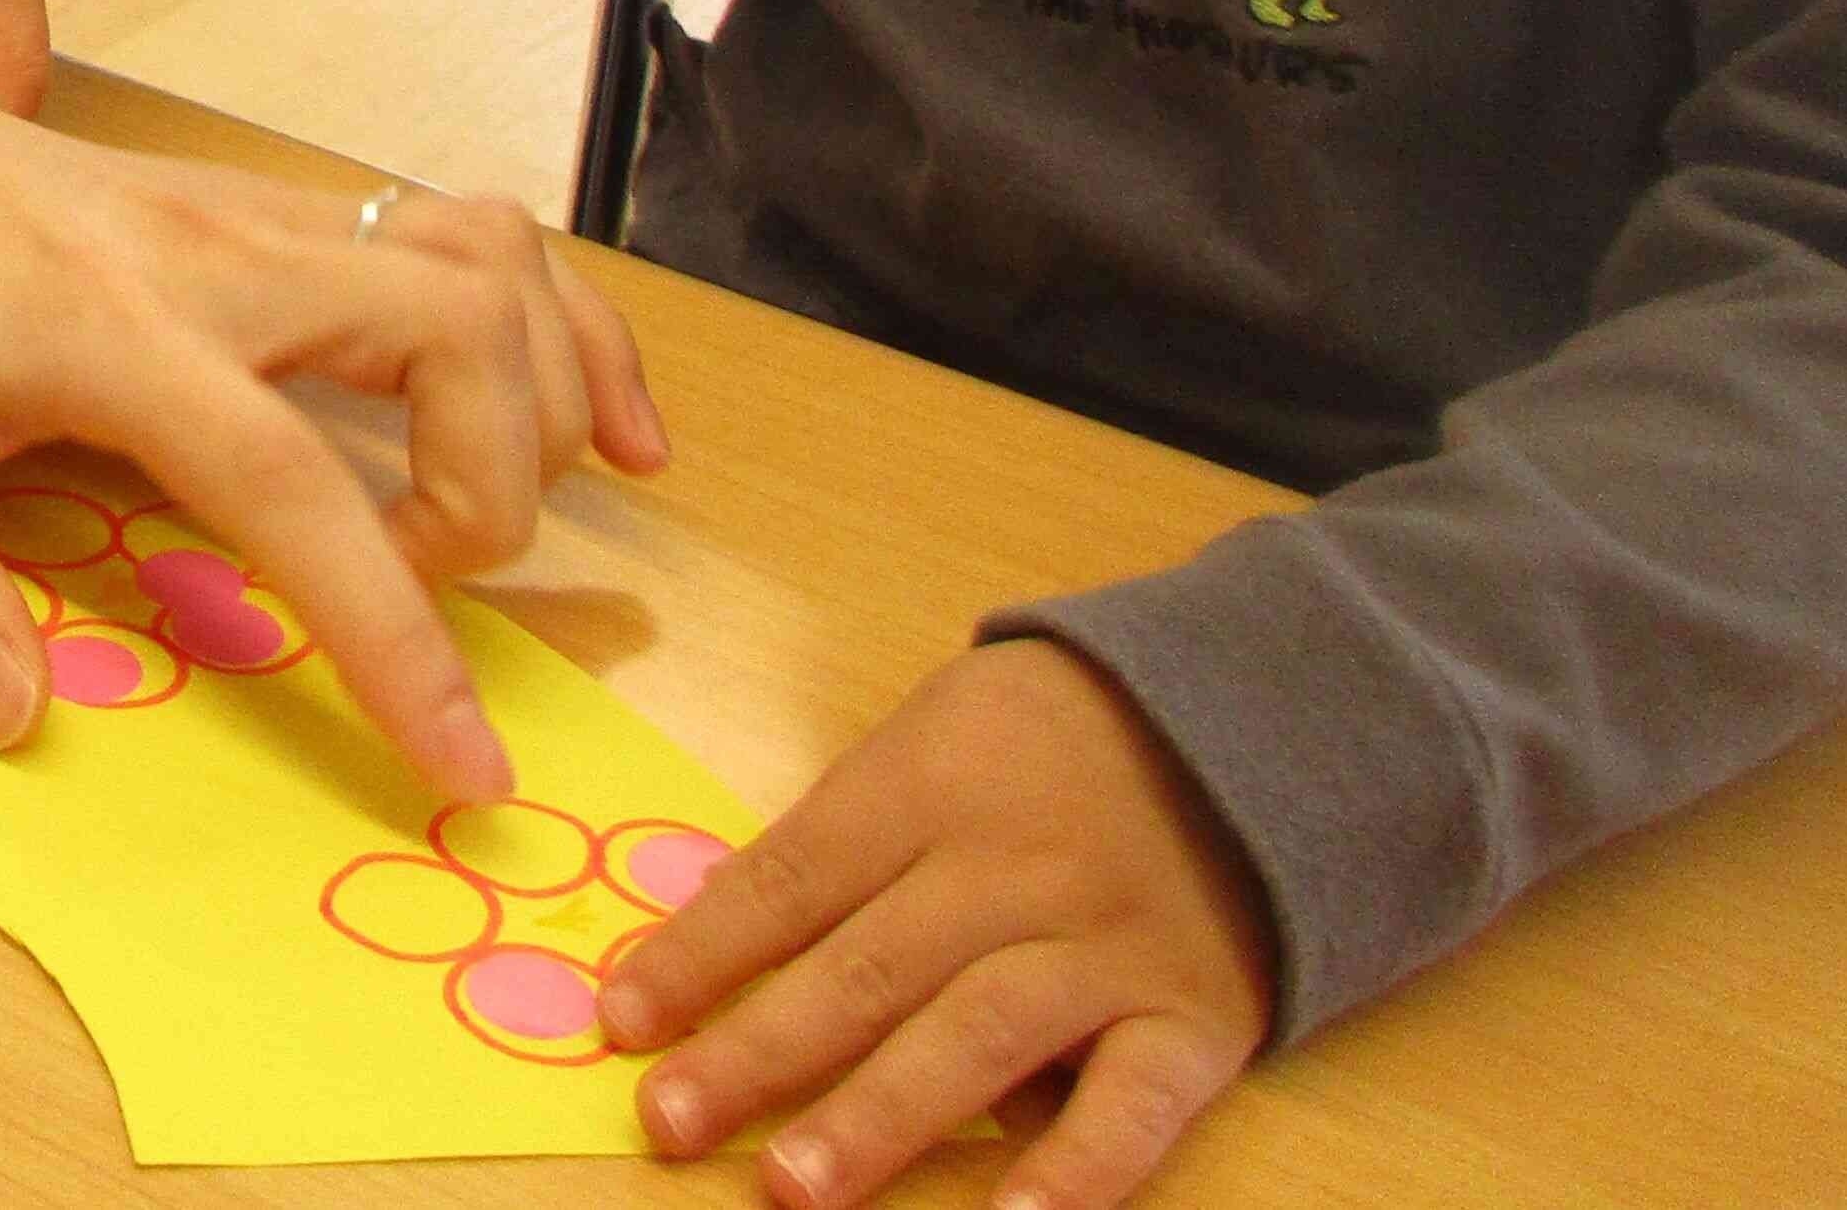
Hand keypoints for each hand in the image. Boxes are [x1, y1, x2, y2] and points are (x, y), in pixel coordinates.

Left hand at [0, 0, 667, 786]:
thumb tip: (17, 719)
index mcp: (105, 327)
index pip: (293, 481)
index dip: (392, 628)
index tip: (464, 764)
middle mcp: (214, 250)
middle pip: (447, 324)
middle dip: (497, 480)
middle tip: (434, 581)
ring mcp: (260, 214)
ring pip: (482, 258)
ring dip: (545, 387)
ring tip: (516, 514)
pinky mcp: (281, 209)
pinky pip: (466, 234)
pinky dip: (559, 320)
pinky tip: (598, 421)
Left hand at [603, 637, 1273, 1209]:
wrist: (1257, 715)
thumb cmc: (1050, 739)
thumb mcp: (931, 740)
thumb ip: (840, 836)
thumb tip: (715, 928)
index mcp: (929, 787)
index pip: (792, 879)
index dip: (701, 953)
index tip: (621, 1022)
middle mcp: (1012, 870)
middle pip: (868, 968)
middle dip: (758, 1052)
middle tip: (669, 1121)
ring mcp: (1107, 948)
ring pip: (976, 1037)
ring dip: (879, 1118)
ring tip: (791, 1186)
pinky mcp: (1195, 1019)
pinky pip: (1133, 1106)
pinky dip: (1076, 1172)